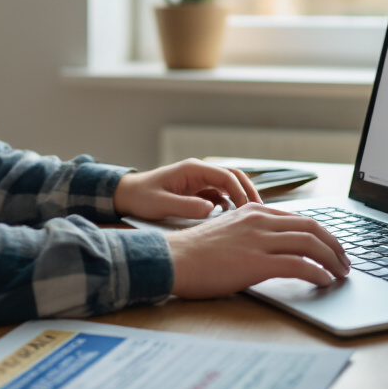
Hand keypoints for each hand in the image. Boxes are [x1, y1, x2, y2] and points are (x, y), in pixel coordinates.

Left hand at [113, 158, 261, 220]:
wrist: (127, 195)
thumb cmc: (141, 197)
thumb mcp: (161, 204)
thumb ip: (185, 206)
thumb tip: (212, 210)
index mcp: (193, 169)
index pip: (226, 176)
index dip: (240, 191)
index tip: (248, 210)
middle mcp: (199, 172)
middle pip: (233, 177)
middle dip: (248, 191)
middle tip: (260, 211)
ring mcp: (199, 181)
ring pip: (229, 185)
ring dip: (241, 197)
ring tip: (251, 216)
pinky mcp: (198, 191)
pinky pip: (220, 194)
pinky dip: (230, 204)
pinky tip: (232, 219)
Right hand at [165, 204, 349, 298]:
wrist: (171, 259)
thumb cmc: (194, 253)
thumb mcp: (226, 231)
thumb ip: (250, 233)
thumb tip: (272, 248)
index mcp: (253, 211)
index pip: (300, 218)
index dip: (322, 234)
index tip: (331, 248)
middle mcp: (259, 220)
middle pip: (312, 227)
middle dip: (334, 246)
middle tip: (345, 262)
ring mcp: (259, 240)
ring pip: (311, 243)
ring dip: (332, 260)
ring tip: (340, 274)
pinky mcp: (257, 262)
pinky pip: (299, 265)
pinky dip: (317, 273)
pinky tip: (323, 281)